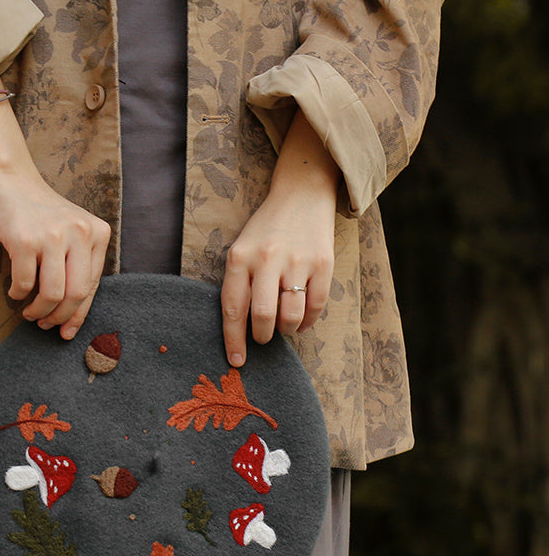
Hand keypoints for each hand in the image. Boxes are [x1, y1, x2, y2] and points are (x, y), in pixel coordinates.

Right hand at [0, 170, 109, 339]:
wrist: (10, 180)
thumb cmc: (40, 213)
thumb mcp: (72, 233)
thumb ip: (78, 265)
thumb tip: (71, 317)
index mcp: (97, 233)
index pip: (92, 286)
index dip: (79, 314)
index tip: (67, 332)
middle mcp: (80, 233)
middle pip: (76, 294)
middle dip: (60, 317)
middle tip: (45, 324)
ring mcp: (52, 235)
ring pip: (52, 294)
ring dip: (39, 311)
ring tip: (30, 313)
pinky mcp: (25, 239)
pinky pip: (24, 283)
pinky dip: (18, 294)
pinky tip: (15, 292)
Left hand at [221, 110, 338, 365]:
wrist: (302, 194)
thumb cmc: (265, 232)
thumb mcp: (242, 250)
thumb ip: (239, 284)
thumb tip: (240, 332)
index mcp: (240, 257)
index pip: (233, 309)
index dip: (234, 340)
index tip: (236, 361)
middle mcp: (267, 259)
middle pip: (264, 316)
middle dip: (262, 337)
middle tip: (263, 337)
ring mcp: (297, 260)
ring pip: (291, 315)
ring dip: (286, 329)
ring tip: (282, 324)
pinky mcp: (323, 263)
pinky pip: (315, 306)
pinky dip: (307, 321)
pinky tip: (301, 319)